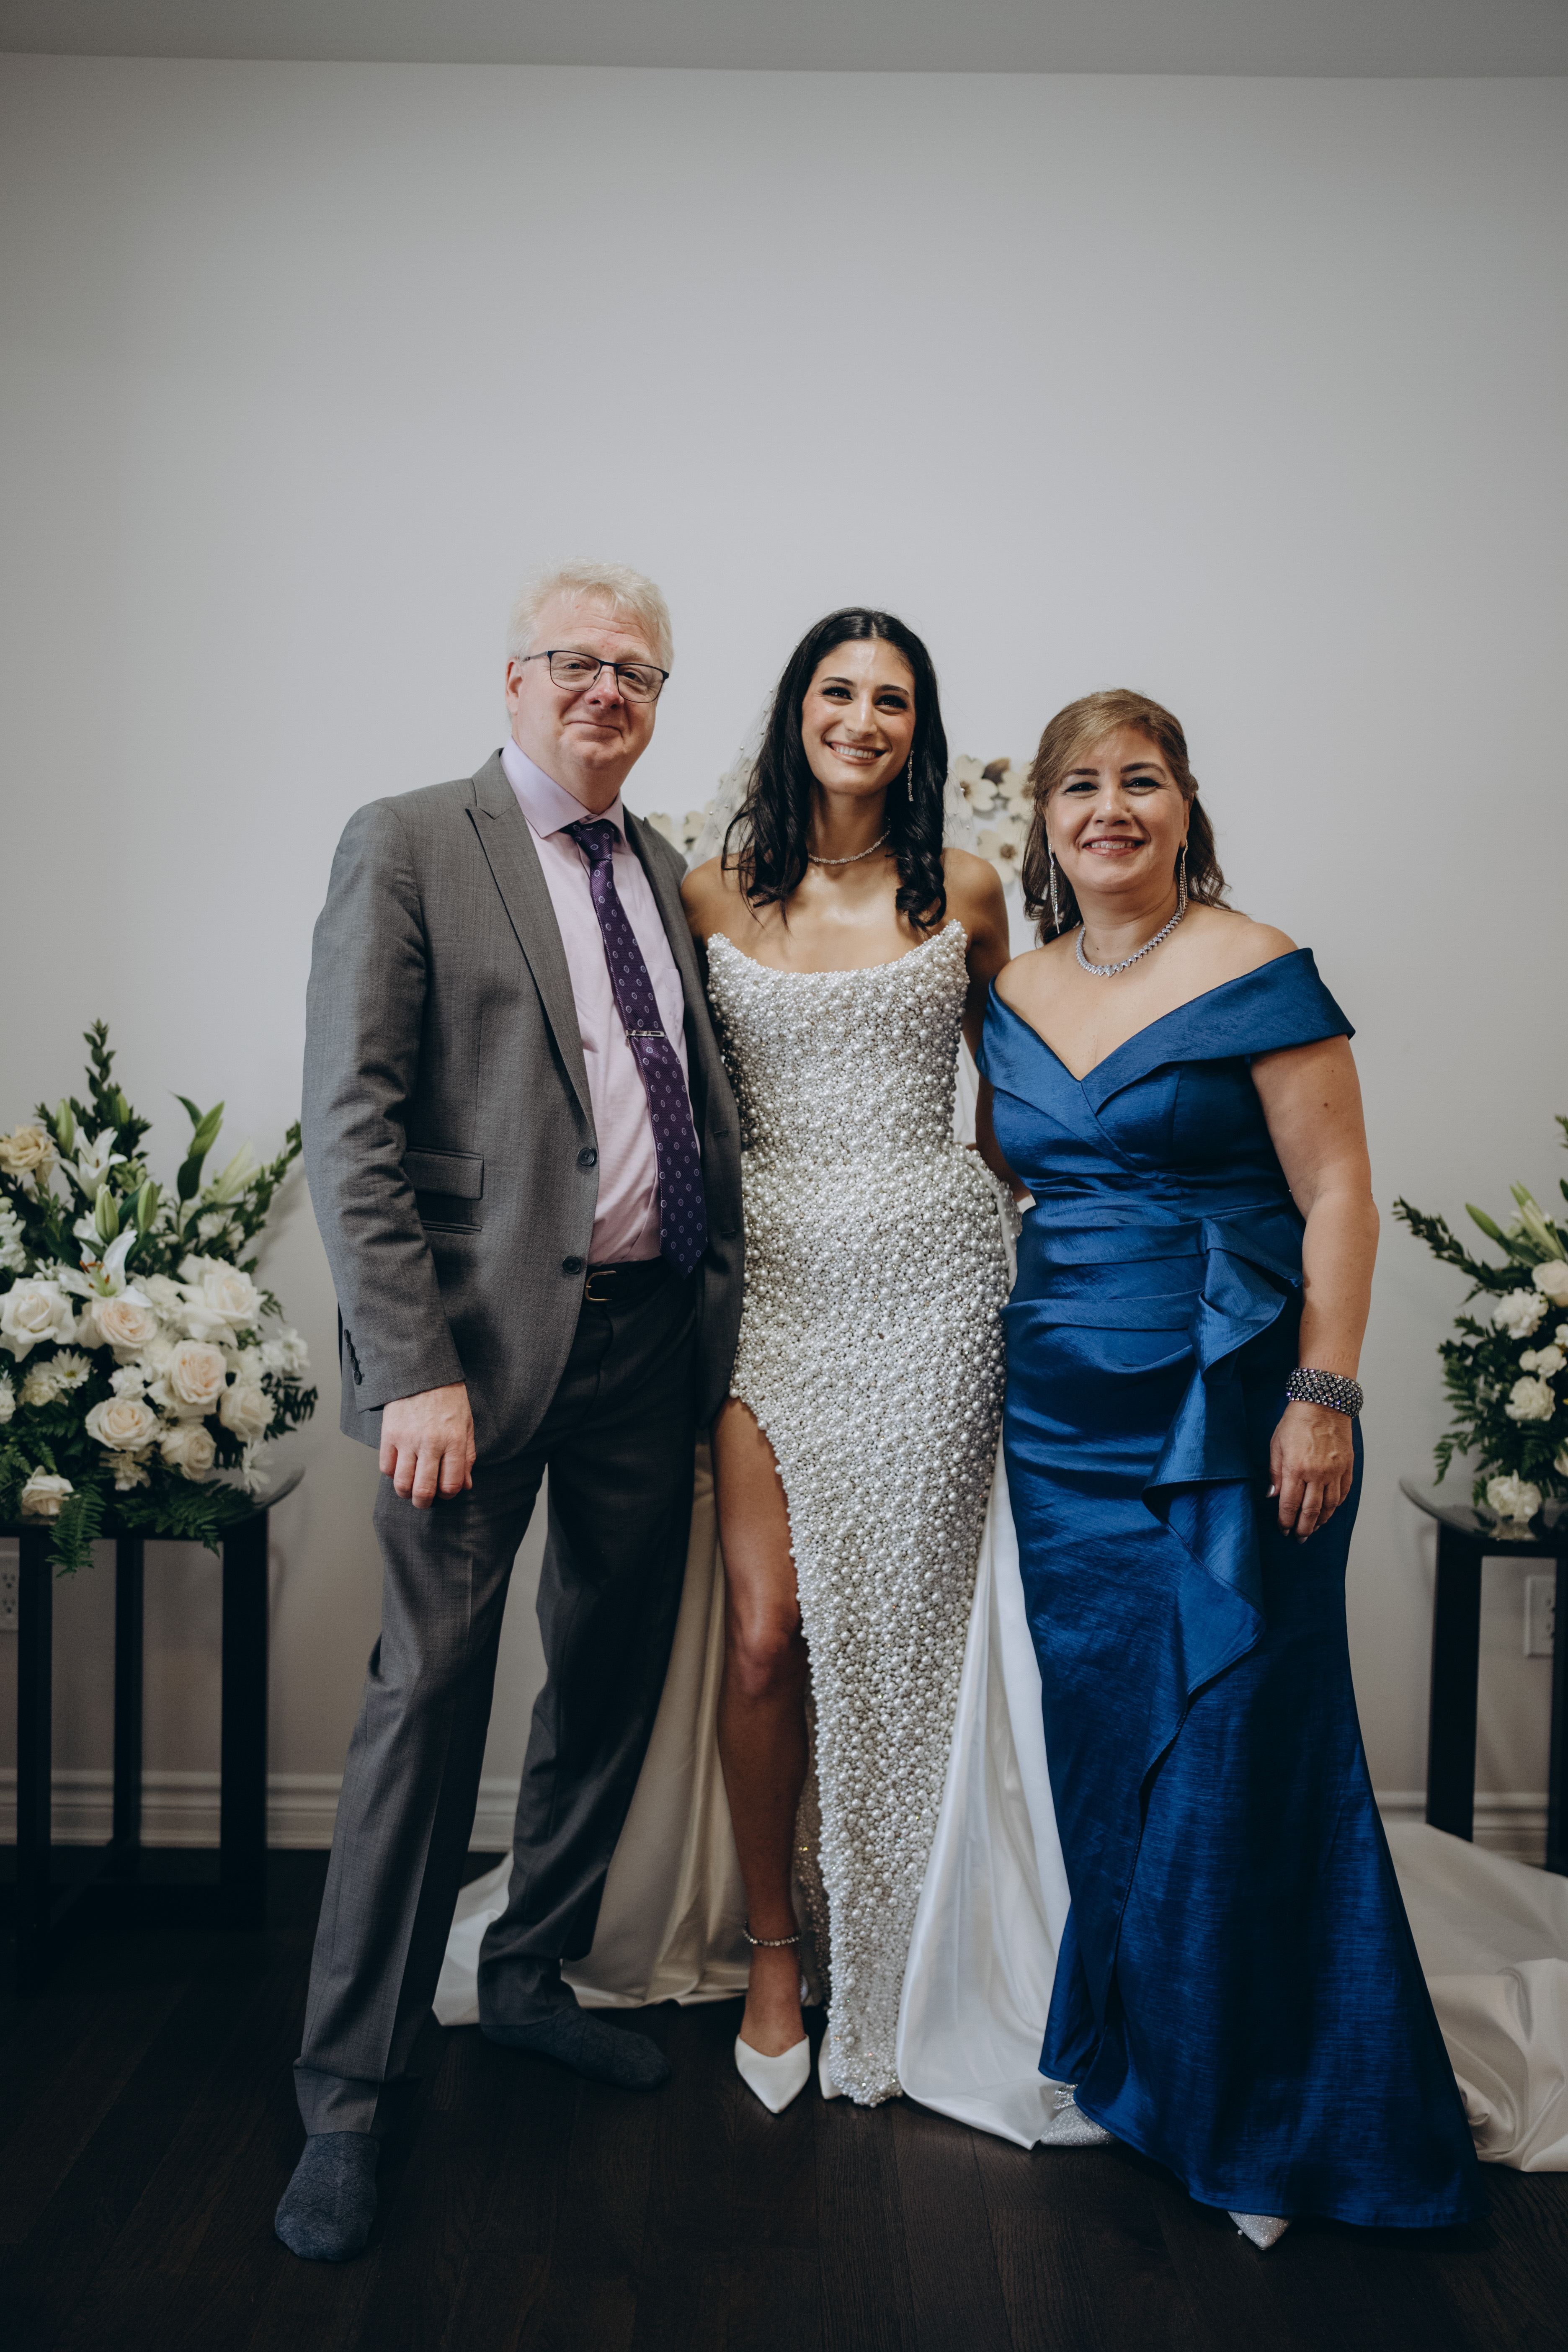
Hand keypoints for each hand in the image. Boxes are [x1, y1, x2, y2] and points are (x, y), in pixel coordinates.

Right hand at [380, 1382, 475, 1507]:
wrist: (423, 1372)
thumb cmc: (448, 1398)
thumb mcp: (467, 1424)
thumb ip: (467, 1457)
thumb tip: (466, 1485)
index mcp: (454, 1440)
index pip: (451, 1484)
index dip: (449, 1495)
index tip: (446, 1491)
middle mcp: (431, 1443)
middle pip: (424, 1490)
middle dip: (424, 1502)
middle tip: (425, 1500)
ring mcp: (408, 1439)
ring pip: (402, 1483)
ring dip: (406, 1492)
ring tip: (411, 1488)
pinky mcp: (389, 1434)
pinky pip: (386, 1467)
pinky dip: (393, 1474)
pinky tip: (401, 1467)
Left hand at [1267, 1399, 1353, 1541]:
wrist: (1323, 1403)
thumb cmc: (1296, 1421)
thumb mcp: (1276, 1445)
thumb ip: (1275, 1473)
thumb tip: (1272, 1496)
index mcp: (1295, 1468)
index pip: (1290, 1504)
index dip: (1286, 1521)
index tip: (1283, 1530)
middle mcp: (1317, 1473)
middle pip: (1311, 1511)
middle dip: (1304, 1528)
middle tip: (1299, 1537)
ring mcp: (1335, 1471)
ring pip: (1330, 1505)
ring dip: (1321, 1520)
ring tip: (1314, 1527)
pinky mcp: (1347, 1466)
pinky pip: (1344, 1492)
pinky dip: (1336, 1505)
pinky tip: (1330, 1510)